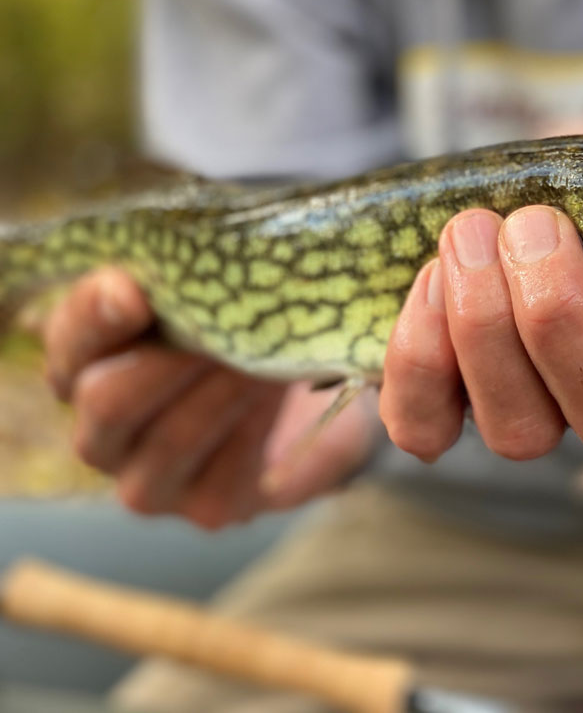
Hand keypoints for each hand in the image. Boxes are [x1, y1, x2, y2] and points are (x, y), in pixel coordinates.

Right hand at [44, 268, 375, 528]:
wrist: (321, 385)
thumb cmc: (254, 323)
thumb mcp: (222, 289)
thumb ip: (187, 278)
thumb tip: (172, 266)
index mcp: (89, 363)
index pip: (69, 341)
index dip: (95, 316)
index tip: (133, 289)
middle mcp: (104, 431)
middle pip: (107, 401)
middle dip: (169, 360)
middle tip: (225, 325)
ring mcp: (150, 480)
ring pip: (169, 440)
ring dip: (221, 391)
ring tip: (263, 355)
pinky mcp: (208, 508)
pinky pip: (220, 480)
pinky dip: (254, 434)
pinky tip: (278, 401)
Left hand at [380, 207, 582, 462]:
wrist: (499, 187)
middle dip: (560, 316)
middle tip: (535, 225)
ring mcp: (532, 417)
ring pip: (517, 430)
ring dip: (485, 324)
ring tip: (471, 232)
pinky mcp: (445, 416)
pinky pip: (426, 427)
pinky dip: (420, 357)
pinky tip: (429, 282)